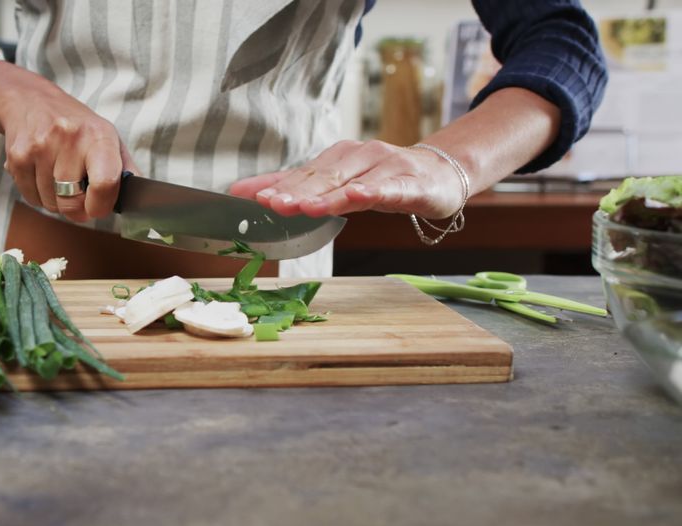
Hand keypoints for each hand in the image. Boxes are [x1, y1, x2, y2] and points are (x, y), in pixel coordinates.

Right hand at [0, 48, 136, 221]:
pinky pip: (30, 197)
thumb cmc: (76, 126)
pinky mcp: (18, 157)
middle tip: (78, 197)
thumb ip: (126, 169)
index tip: (98, 208)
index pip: (105, 183)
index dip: (101, 205)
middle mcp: (69, 138)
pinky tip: (41, 175)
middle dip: (76, 208)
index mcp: (98, 136)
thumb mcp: (107, 137)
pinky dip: (38, 195)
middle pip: (72, 201)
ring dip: (56, 201)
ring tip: (58, 178)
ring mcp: (40, 147)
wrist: (31, 101)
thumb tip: (140, 198)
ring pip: (50, 203)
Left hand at [229, 140, 463, 218]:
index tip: (250, 197)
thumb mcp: (339, 183)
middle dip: (296, 191)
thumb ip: (296, 187)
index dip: (278, 185)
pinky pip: (390, 187)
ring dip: (328, 195)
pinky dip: (374, 191)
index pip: (303, 174)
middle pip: (323, 178)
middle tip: (271, 204)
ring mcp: (386, 168)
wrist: (439, 173)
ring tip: (304, 207)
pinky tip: (358, 196)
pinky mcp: (412, 183)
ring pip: (353, 183)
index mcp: (339, 157)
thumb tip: (247, 192)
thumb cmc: (383, 180)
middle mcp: (360, 157)